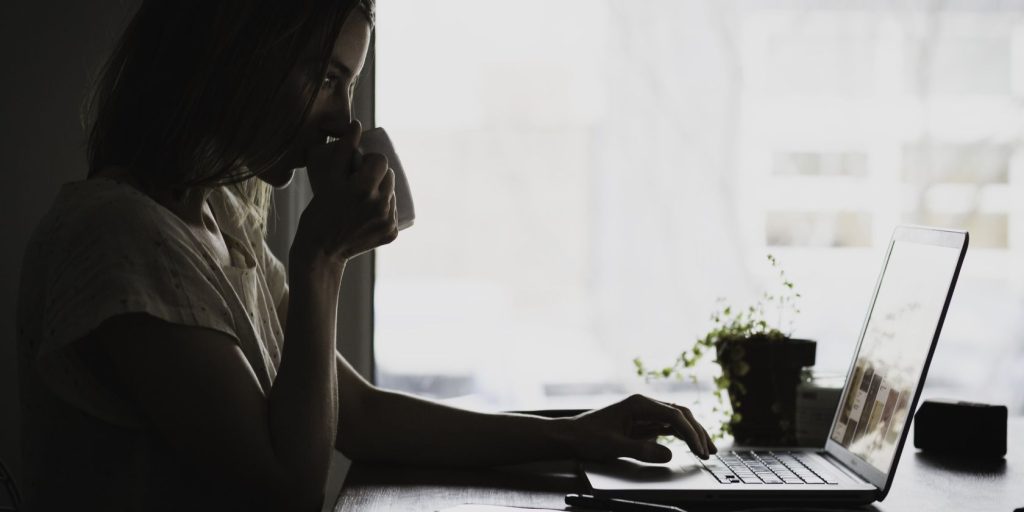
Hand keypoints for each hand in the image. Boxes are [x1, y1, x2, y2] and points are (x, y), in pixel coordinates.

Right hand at [293, 120, 397, 265]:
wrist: (321, 251)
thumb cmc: (319, 212)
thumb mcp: (327, 179)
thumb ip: (343, 150)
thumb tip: (357, 124)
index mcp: (364, 188)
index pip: (381, 161)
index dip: (370, 161)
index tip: (358, 168)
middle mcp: (380, 204)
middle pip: (389, 176)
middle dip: (376, 176)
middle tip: (358, 183)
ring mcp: (388, 221)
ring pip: (392, 193)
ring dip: (381, 191)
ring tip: (363, 198)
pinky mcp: (392, 233)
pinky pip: (393, 212)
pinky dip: (384, 210)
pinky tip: (369, 213)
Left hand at [565, 394, 715, 462]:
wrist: (571, 436)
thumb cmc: (587, 437)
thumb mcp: (614, 446)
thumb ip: (641, 449)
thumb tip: (668, 454)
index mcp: (638, 404)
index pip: (674, 415)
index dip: (690, 433)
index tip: (699, 449)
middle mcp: (644, 405)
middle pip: (680, 415)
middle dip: (697, 432)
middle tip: (709, 451)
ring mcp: (644, 413)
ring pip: (677, 420)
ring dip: (693, 433)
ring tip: (707, 450)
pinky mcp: (642, 423)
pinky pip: (668, 427)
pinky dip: (681, 436)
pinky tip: (691, 446)